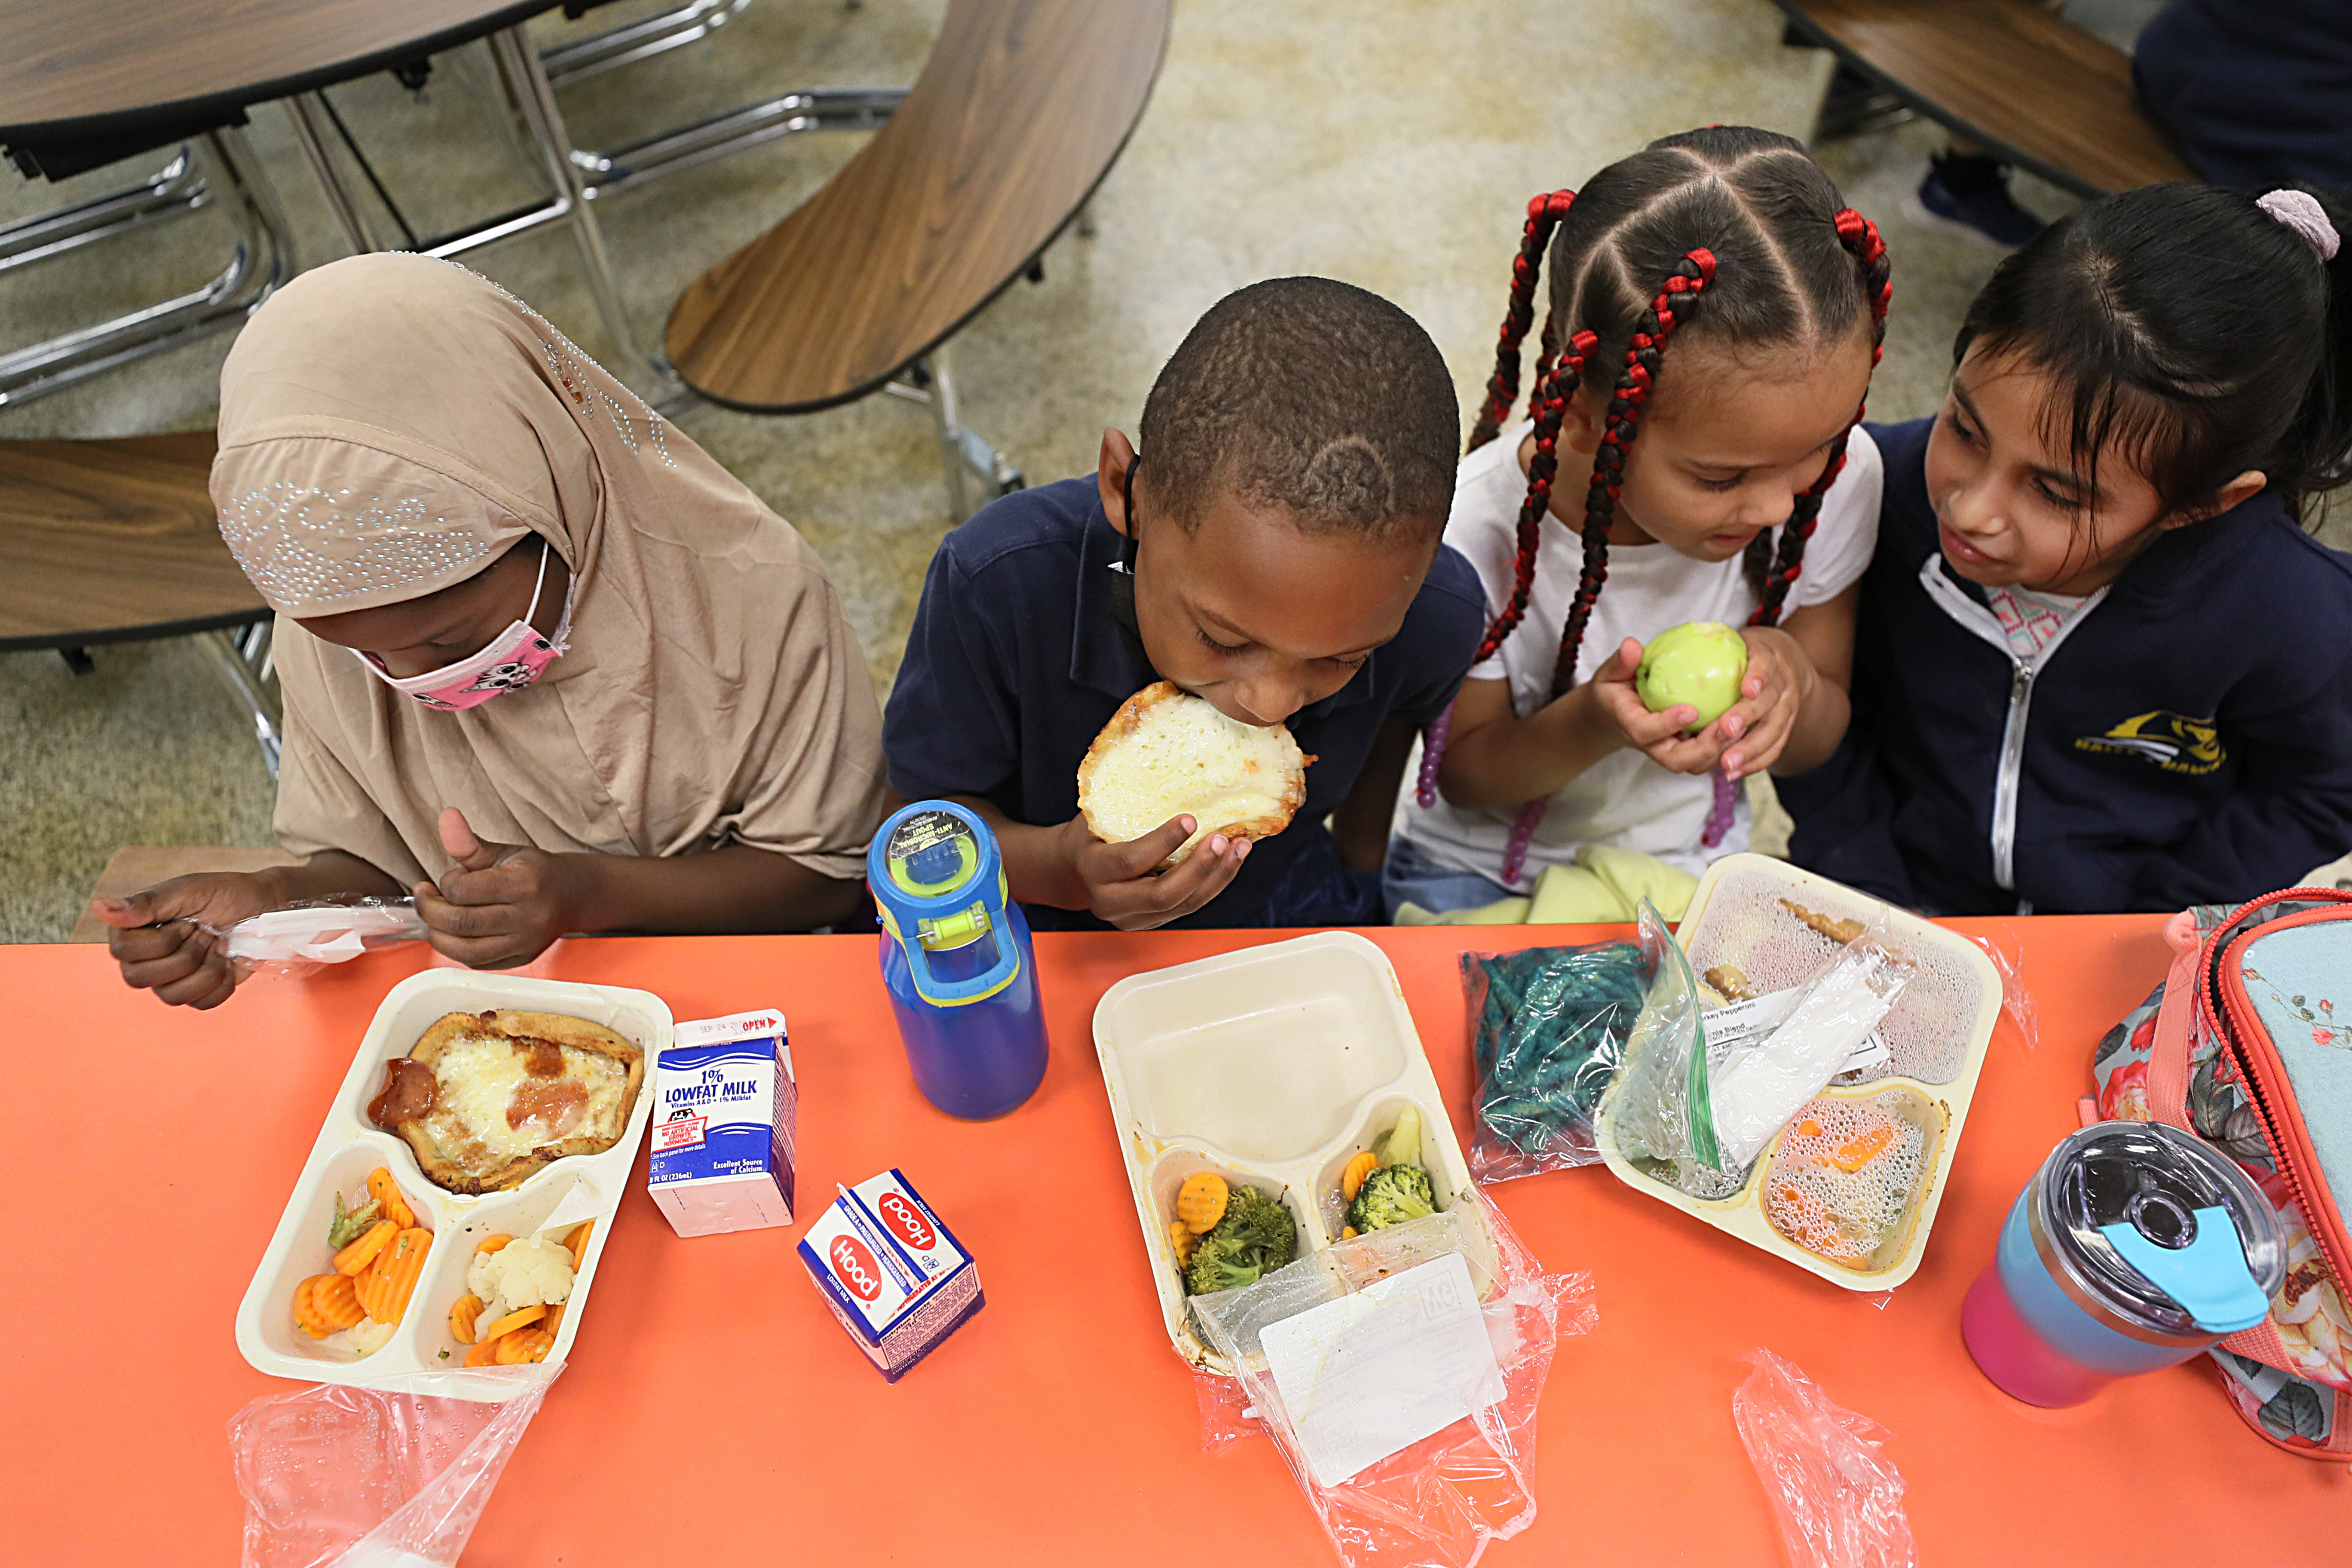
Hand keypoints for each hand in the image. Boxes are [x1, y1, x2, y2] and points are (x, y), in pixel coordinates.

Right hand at [93, 872, 278, 1008]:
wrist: (266, 909)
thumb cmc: (226, 894)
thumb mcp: (188, 891)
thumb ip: (146, 903)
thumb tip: (99, 907)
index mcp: (135, 930)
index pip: (122, 954)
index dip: (161, 942)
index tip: (186, 922)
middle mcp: (146, 957)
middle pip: (140, 979)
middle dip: (184, 956)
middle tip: (205, 933)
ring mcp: (171, 978)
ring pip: (171, 997)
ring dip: (205, 970)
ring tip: (218, 945)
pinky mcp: (198, 992)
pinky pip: (201, 1005)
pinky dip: (222, 984)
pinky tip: (228, 962)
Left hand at [412, 808, 590, 968]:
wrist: (572, 897)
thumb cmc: (535, 872)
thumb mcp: (504, 851)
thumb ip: (469, 842)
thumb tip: (446, 816)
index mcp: (524, 884)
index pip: (463, 891)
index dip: (445, 884)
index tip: (446, 880)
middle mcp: (528, 918)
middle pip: (459, 923)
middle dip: (430, 910)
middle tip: (426, 898)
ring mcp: (525, 943)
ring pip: (463, 950)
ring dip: (438, 934)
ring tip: (436, 918)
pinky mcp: (520, 959)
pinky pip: (475, 963)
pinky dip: (455, 949)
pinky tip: (455, 933)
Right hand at [1062, 813, 1249, 930]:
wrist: (1072, 872)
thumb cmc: (1088, 836)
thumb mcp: (1097, 818)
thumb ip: (1125, 808)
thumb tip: (1172, 768)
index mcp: (1093, 870)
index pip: (1131, 861)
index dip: (1163, 842)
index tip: (1190, 819)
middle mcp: (1110, 902)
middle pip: (1163, 894)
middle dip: (1199, 867)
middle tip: (1222, 839)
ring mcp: (1132, 918)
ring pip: (1184, 905)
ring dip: (1217, 876)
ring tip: (1239, 848)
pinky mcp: (1151, 923)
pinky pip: (1189, 907)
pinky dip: (1214, 883)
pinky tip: (1231, 861)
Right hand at [1584, 637, 1738, 775]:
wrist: (1611, 717)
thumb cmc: (1613, 691)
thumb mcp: (1609, 674)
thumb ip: (1621, 663)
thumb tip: (1632, 645)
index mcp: (1630, 725)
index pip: (1646, 731)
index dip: (1667, 724)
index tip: (1690, 710)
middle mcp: (1651, 745)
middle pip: (1676, 760)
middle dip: (1704, 748)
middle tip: (1728, 727)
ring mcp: (1668, 751)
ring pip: (1695, 763)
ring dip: (1720, 750)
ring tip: (1741, 727)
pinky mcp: (1684, 750)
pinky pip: (1705, 757)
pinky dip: (1724, 748)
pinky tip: (1744, 727)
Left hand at [1714, 627, 1814, 780]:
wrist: (1788, 663)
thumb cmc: (1749, 650)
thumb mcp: (1736, 637)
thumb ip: (1707, 641)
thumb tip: (1636, 646)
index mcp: (1771, 657)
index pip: (1766, 664)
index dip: (1759, 675)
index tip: (1746, 688)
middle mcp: (1784, 684)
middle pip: (1768, 703)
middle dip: (1748, 717)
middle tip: (1726, 729)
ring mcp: (1787, 709)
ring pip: (1773, 732)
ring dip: (1750, 749)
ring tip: (1726, 763)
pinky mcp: (1785, 728)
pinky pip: (1773, 750)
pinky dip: (1755, 763)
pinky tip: (1732, 773)